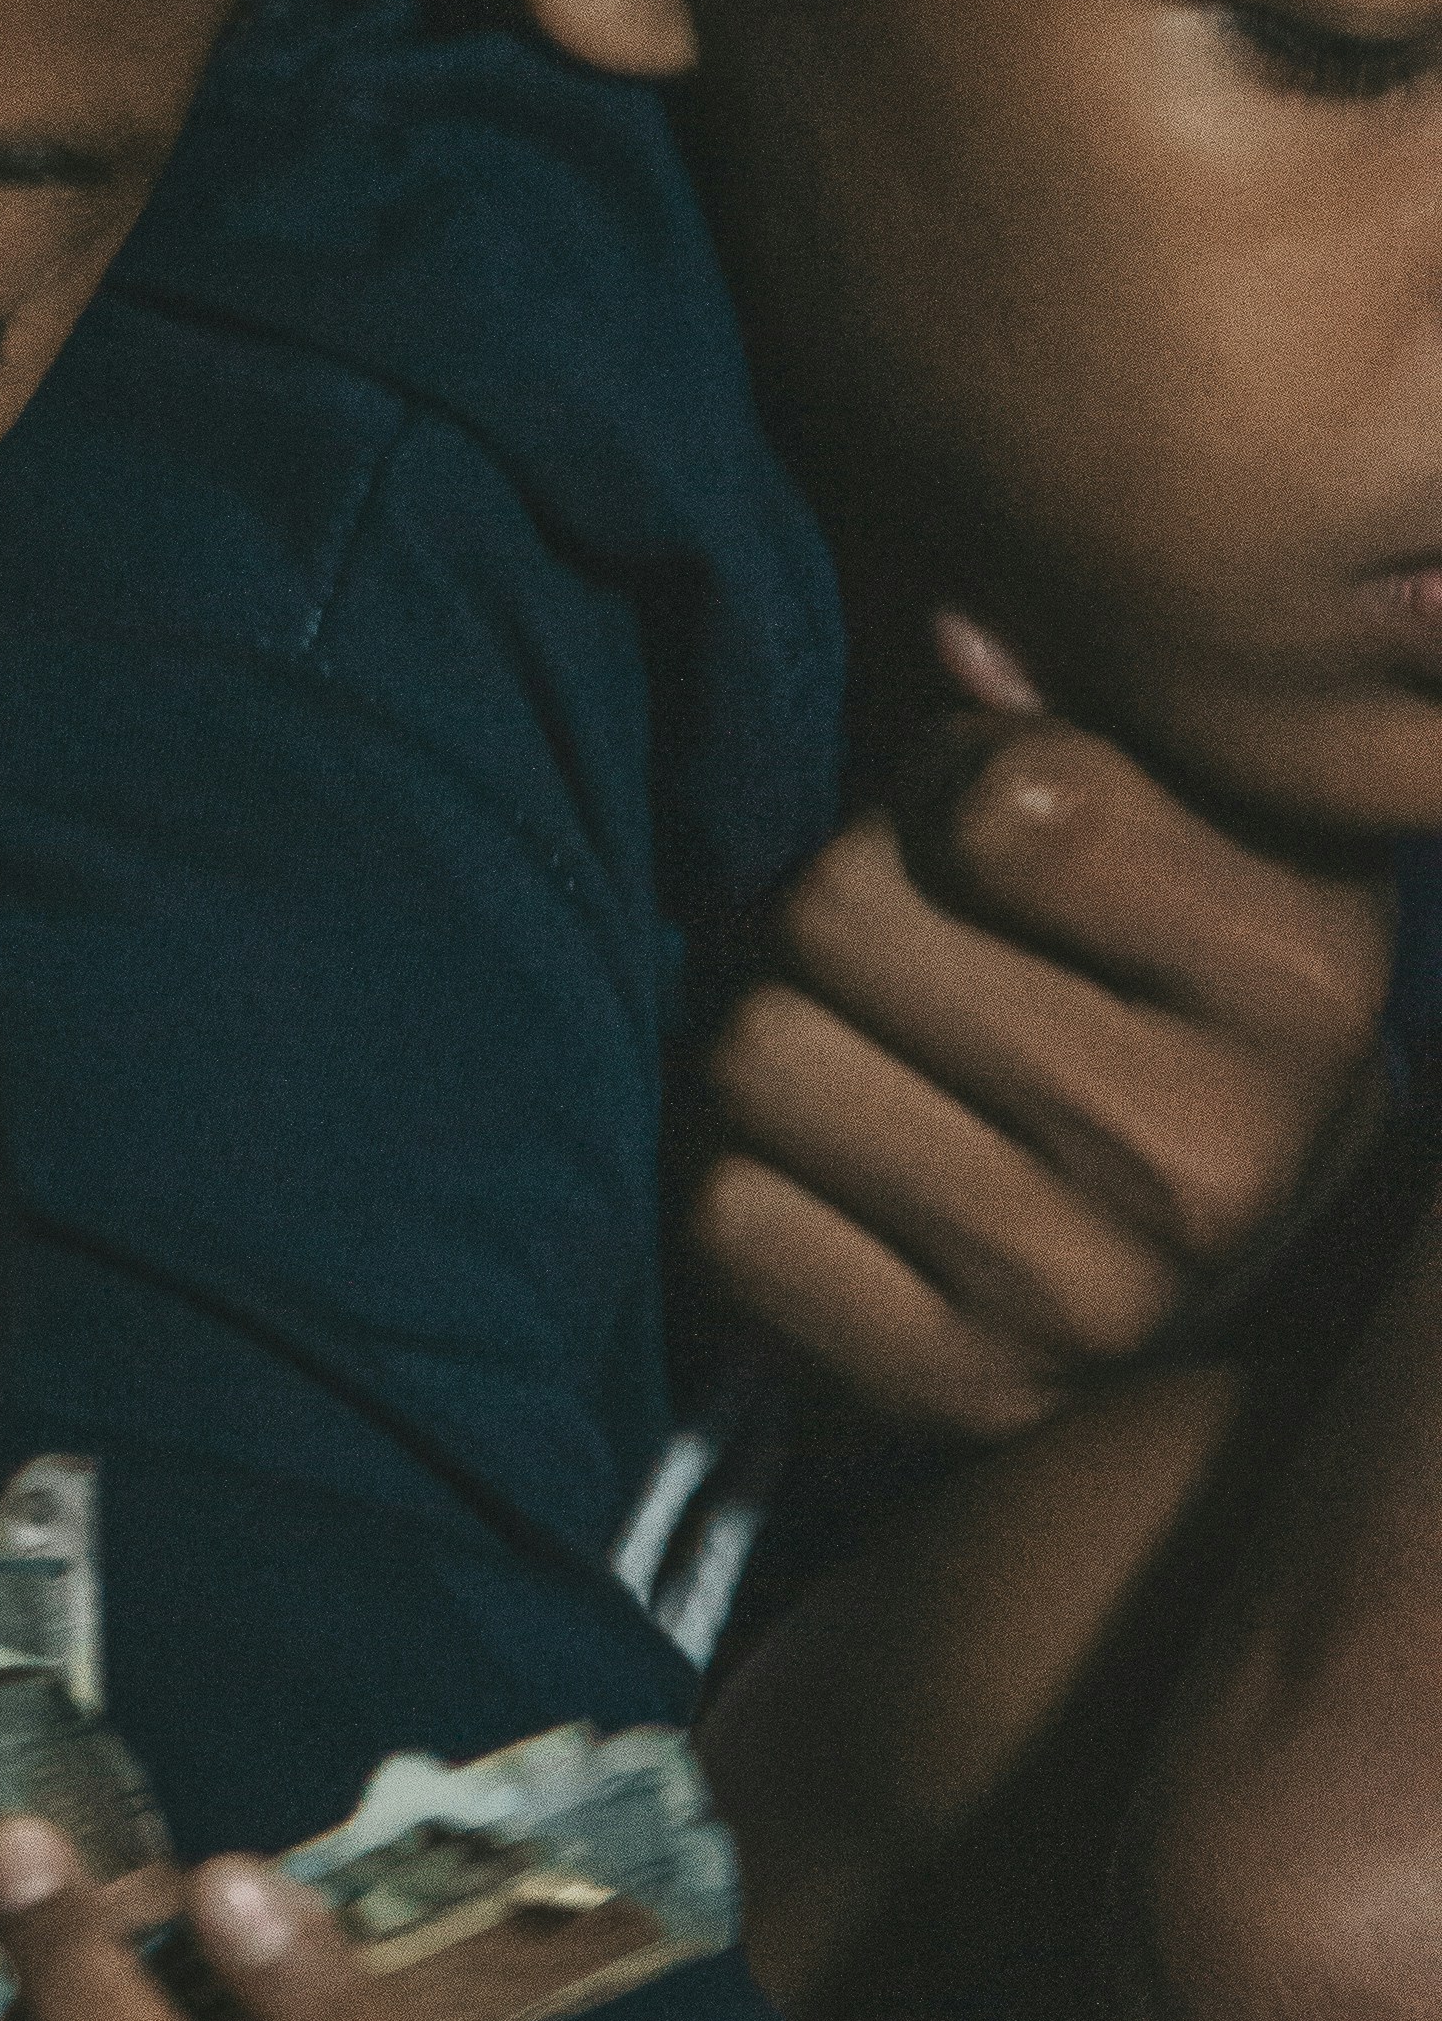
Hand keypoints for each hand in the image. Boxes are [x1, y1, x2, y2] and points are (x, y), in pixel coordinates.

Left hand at [690, 616, 1394, 1439]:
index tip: (983, 826)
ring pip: (748, 1057)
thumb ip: (1075, 718)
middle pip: (827, 911)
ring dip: (766, 1035)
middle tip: (893, 949)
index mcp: (1295, 978)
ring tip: (861, 1049)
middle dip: (828, 903)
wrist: (1241, 1278)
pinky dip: (745, 1179)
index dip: (944, 779)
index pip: (1002, 800)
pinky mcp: (951, 1387)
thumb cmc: (1179, 995)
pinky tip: (837, 1172)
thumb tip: (943, 632)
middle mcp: (1206, 1152)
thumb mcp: (1199, 834)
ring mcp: (1078, 1290)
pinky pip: (725, 1215)